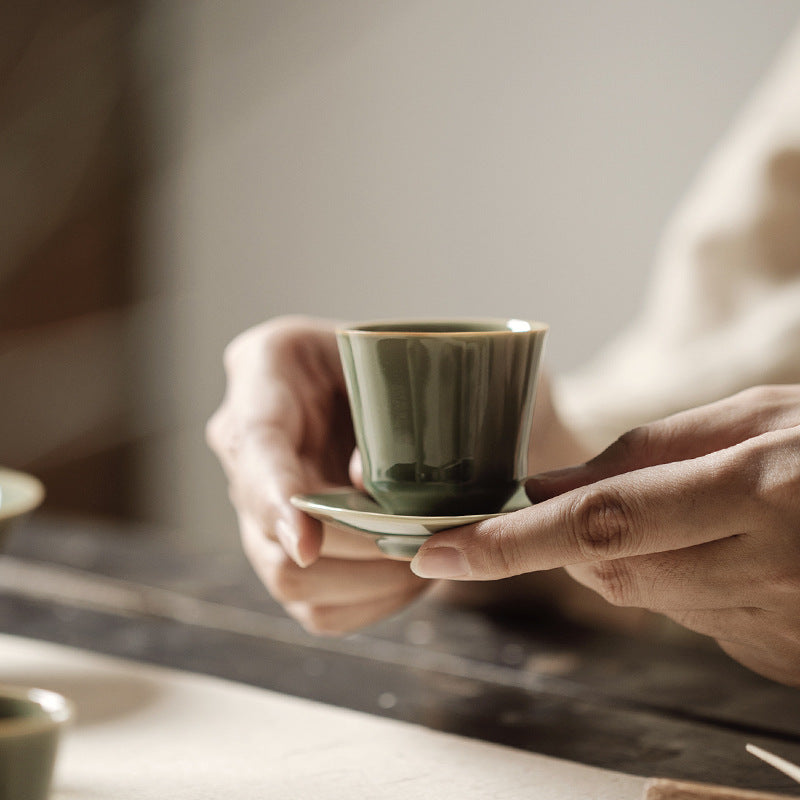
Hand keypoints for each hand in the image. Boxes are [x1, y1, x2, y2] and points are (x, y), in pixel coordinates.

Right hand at [206, 316, 428, 633]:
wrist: (372, 382)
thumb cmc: (382, 354)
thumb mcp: (384, 344)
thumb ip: (378, 403)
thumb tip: (366, 487)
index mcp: (263, 379)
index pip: (255, 449)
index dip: (276, 501)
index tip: (306, 543)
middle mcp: (247, 453)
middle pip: (271, 537)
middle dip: (355, 550)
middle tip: (423, 541)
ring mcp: (260, 508)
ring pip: (291, 581)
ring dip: (368, 581)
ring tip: (426, 557)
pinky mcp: (286, 551)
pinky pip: (318, 606)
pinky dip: (372, 603)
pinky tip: (410, 576)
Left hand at [410, 385, 799, 686]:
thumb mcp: (756, 416)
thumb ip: (648, 451)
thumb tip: (547, 485)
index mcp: (755, 490)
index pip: (597, 524)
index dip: (508, 544)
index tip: (437, 554)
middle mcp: (761, 566)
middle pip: (609, 571)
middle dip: (572, 542)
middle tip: (593, 501)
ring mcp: (771, 623)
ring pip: (642, 597)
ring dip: (635, 557)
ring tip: (700, 514)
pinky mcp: (772, 655)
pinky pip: (688, 618)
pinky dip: (680, 580)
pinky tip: (733, 548)